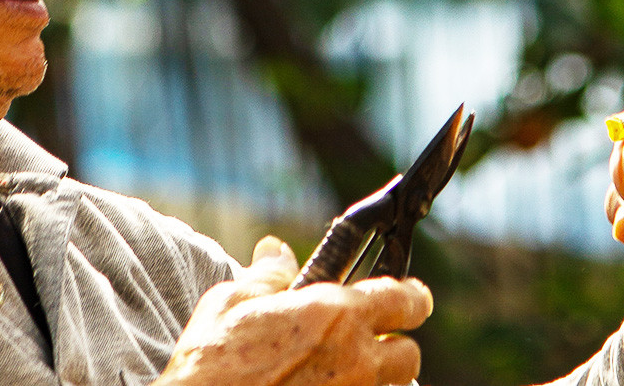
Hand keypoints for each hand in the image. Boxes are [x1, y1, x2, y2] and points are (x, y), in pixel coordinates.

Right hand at [155, 236, 432, 385]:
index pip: (405, 299)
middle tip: (371, 342)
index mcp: (334, 314)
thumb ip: (267, 276)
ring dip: (377, 379)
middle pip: (409, 354)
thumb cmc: (211, 365)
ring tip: (343, 373)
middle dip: (395, 346)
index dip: (413, 296)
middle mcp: (354, 359)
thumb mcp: (231, 305)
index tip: (412, 297)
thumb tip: (276, 250)